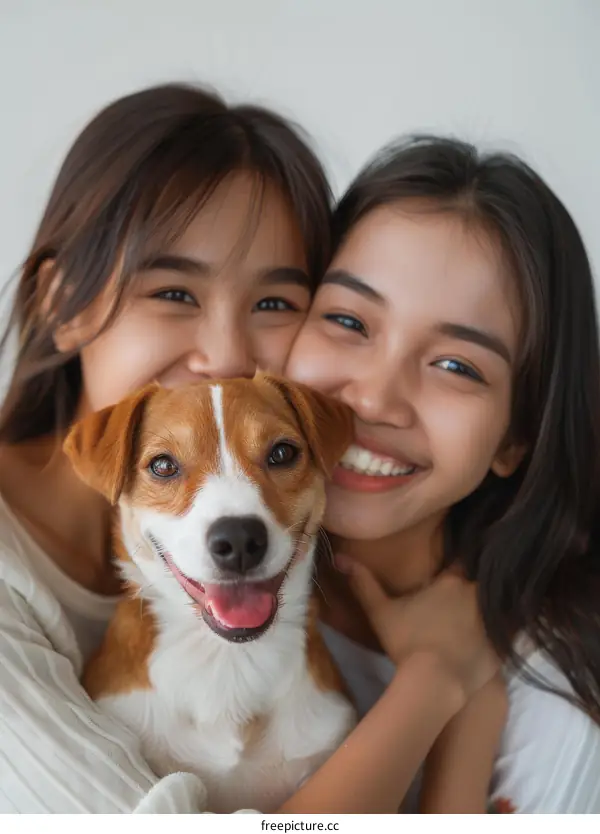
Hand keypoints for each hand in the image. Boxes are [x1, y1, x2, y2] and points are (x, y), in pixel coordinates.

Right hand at [339, 557, 498, 699]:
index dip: (458, 563)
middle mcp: (478, 595)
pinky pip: (508, 635)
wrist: (436, 683)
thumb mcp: (380, 611)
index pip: (462, 561)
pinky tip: (491, 641)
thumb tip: (339, 558)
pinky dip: (502, 636)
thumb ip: (362, 582)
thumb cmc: (407, 642)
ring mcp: (494, 621)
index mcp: (452, 582)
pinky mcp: (503, 647)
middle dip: (477, 584)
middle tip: (464, 596)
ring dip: (492, 608)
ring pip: (499, 606)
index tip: (452, 569)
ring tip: (480, 617)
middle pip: (483, 581)